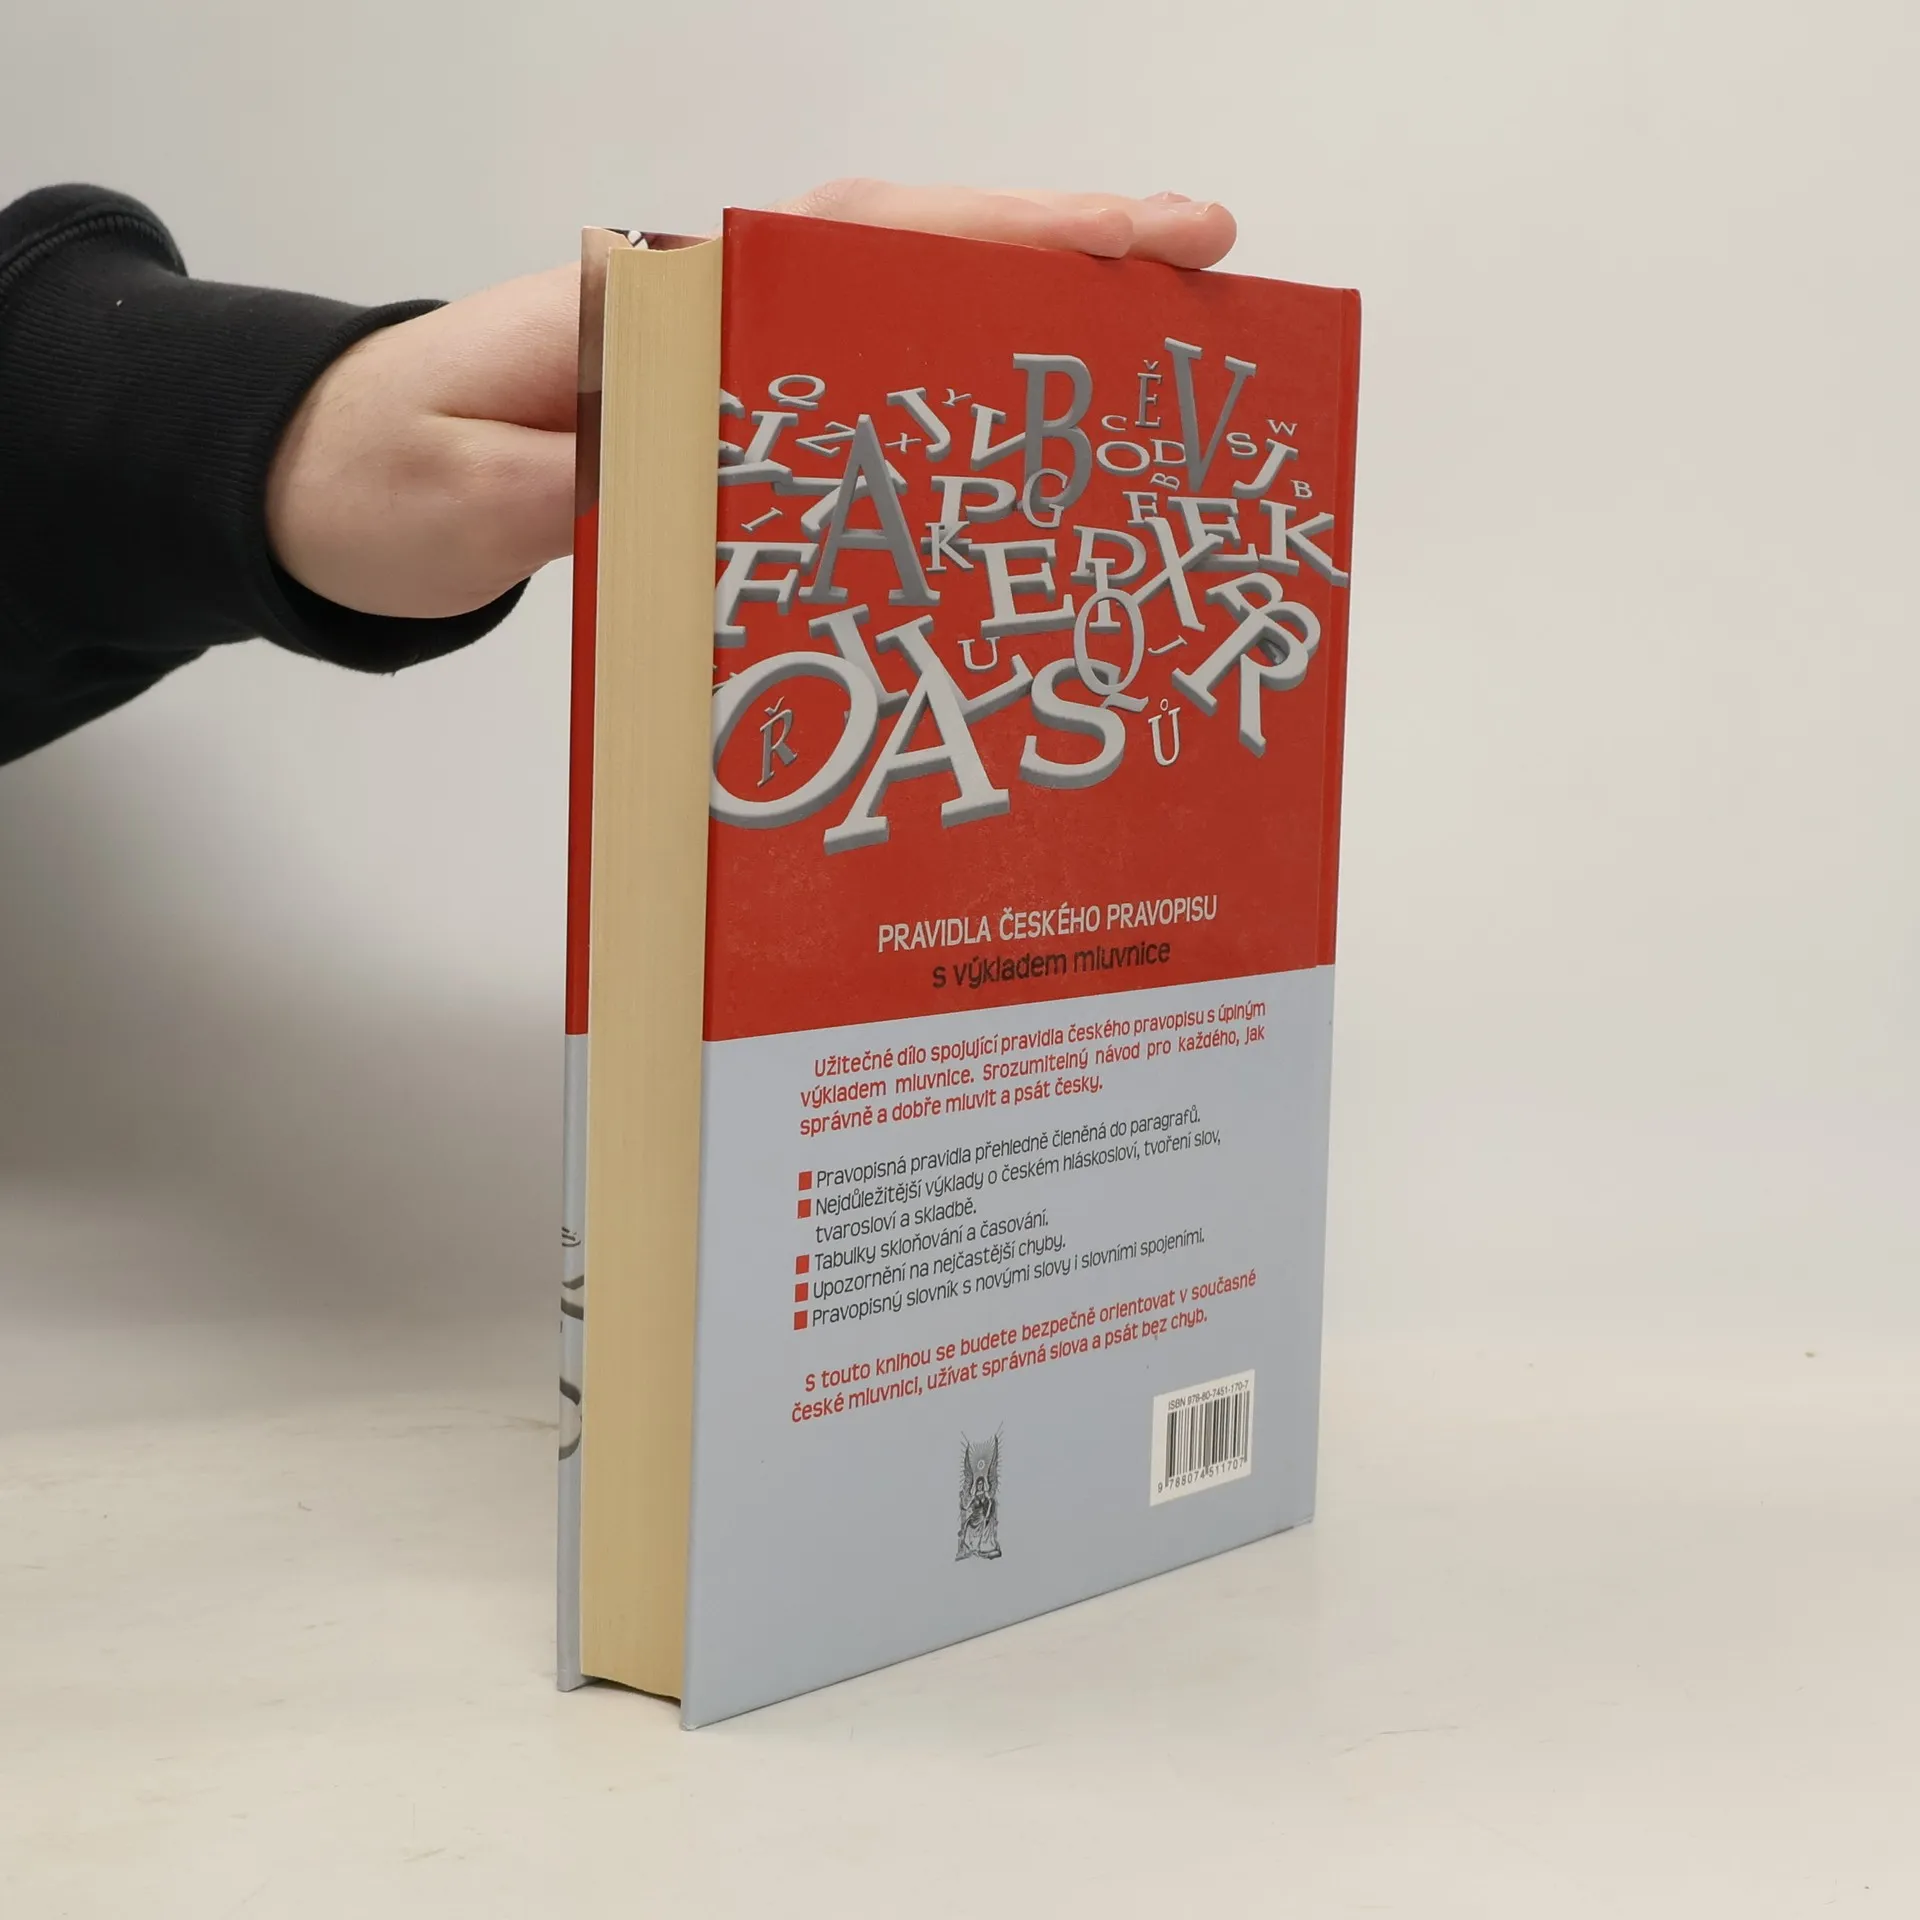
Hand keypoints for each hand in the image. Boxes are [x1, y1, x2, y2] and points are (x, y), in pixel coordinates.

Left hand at [265, 183, 1237, 620]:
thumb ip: (546, 478)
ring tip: (1153, 373)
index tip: (1147, 232)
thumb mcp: (446, 486)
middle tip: (1209, 285)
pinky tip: (1018, 467)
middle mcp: (718, 322)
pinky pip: (862, 406)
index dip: (1012, 235)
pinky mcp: (725, 436)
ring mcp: (730, 378)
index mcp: (668, 306)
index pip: (866, 241)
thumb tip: (660, 473)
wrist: (328, 488)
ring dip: (1025, 341)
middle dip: (1064, 269)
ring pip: (904, 331)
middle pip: (918, 266)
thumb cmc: (377, 472)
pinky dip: (950, 416)